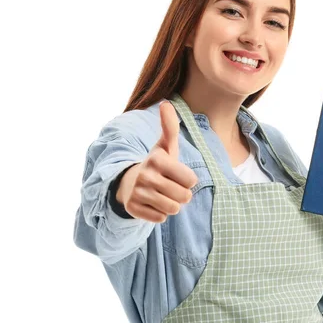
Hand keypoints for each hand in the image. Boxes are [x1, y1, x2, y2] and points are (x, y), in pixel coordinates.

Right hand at [122, 101, 198, 222]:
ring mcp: (137, 193)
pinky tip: (152, 204)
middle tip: (171, 187)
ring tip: (163, 195)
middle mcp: (145, 175)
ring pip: (172, 209)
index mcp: (157, 159)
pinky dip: (160, 214)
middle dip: (182, 195)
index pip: (191, 180)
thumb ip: (170, 127)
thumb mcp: (165, 146)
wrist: (131, 182)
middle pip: (183, 197)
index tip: (177, 175)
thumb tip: (165, 103)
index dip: (188, 180)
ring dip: (172, 205)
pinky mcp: (132, 209)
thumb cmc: (158, 164)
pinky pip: (160, 219)